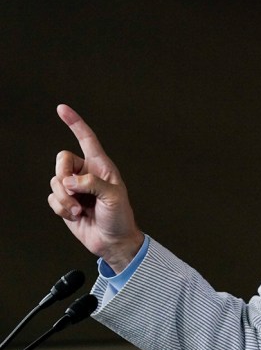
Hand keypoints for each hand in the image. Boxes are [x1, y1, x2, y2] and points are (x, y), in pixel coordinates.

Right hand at [48, 104, 143, 272]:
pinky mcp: (65, 202)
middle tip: (74, 192)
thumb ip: (92, 184)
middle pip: (61, 161)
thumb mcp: (114, 197)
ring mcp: (74, 188)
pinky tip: (76, 216)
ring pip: (55, 182)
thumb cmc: (120, 217)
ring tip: (80, 210)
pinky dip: (61, 209)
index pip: (87, 139)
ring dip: (64, 199)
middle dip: (64, 177)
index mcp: (102, 166)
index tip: (62, 108)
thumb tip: (68, 181)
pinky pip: (52, 198)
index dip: (75, 123)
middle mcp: (86, 173)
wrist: (112, 241)